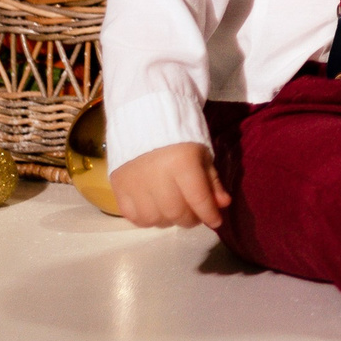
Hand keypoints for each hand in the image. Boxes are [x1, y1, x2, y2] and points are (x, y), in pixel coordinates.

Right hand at [110, 142, 229, 229]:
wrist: (144, 118)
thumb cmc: (180, 135)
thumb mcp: (201, 153)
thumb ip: (212, 181)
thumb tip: (223, 205)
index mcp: (181, 163)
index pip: (198, 198)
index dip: (209, 214)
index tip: (216, 222)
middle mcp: (156, 176)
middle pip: (175, 212)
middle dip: (190, 219)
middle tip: (195, 215)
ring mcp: (134, 183)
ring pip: (154, 219)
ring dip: (168, 220)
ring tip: (174, 211)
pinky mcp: (117, 187)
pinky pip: (132, 216)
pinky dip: (146, 219)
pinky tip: (155, 210)